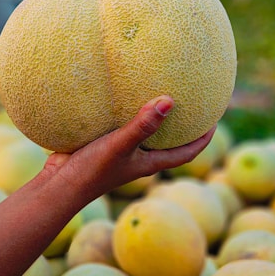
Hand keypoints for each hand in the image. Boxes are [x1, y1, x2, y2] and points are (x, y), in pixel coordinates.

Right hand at [41, 95, 216, 202]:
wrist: (58, 185)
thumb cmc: (92, 170)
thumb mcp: (119, 145)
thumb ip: (142, 125)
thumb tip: (169, 101)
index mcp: (151, 162)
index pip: (187, 152)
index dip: (204, 138)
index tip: (215, 118)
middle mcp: (140, 157)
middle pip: (171, 140)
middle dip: (184, 123)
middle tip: (193, 99)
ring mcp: (123, 151)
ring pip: (147, 132)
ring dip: (156, 116)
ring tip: (162, 90)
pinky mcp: (105, 144)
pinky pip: (125, 125)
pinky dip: (130, 112)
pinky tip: (124, 93)